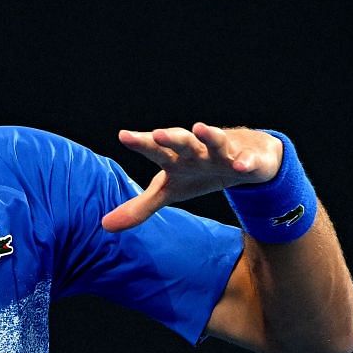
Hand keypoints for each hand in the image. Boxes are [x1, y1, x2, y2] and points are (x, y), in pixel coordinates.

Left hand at [104, 123, 283, 231]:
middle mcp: (197, 151)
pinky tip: (241, 166)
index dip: (140, 142)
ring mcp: (223, 153)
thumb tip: (104, 225)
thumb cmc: (198, 172)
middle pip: (182, 141)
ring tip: (199, 127)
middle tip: (156, 133)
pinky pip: (247, 161)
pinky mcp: (248, 160)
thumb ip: (139, 207)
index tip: (123, 135)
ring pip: (215, 141)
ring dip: (209, 135)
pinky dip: (245, 162)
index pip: (155, 149)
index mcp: (175, 158)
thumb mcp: (169, 191)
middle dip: (170, 137)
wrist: (245, 159)